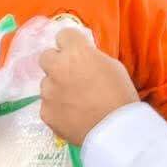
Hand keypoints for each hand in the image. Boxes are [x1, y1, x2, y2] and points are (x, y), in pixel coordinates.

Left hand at [38, 28, 137, 146]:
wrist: (115, 132)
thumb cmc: (121, 96)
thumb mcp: (113, 67)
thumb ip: (91, 58)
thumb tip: (82, 59)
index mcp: (76, 52)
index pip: (63, 35)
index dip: (72, 44)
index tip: (78, 52)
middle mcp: (56, 68)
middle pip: (46, 56)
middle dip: (57, 63)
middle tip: (71, 75)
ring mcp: (48, 91)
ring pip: (46, 83)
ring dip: (57, 88)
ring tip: (76, 102)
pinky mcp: (45, 112)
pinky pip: (48, 105)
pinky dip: (57, 109)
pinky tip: (73, 116)